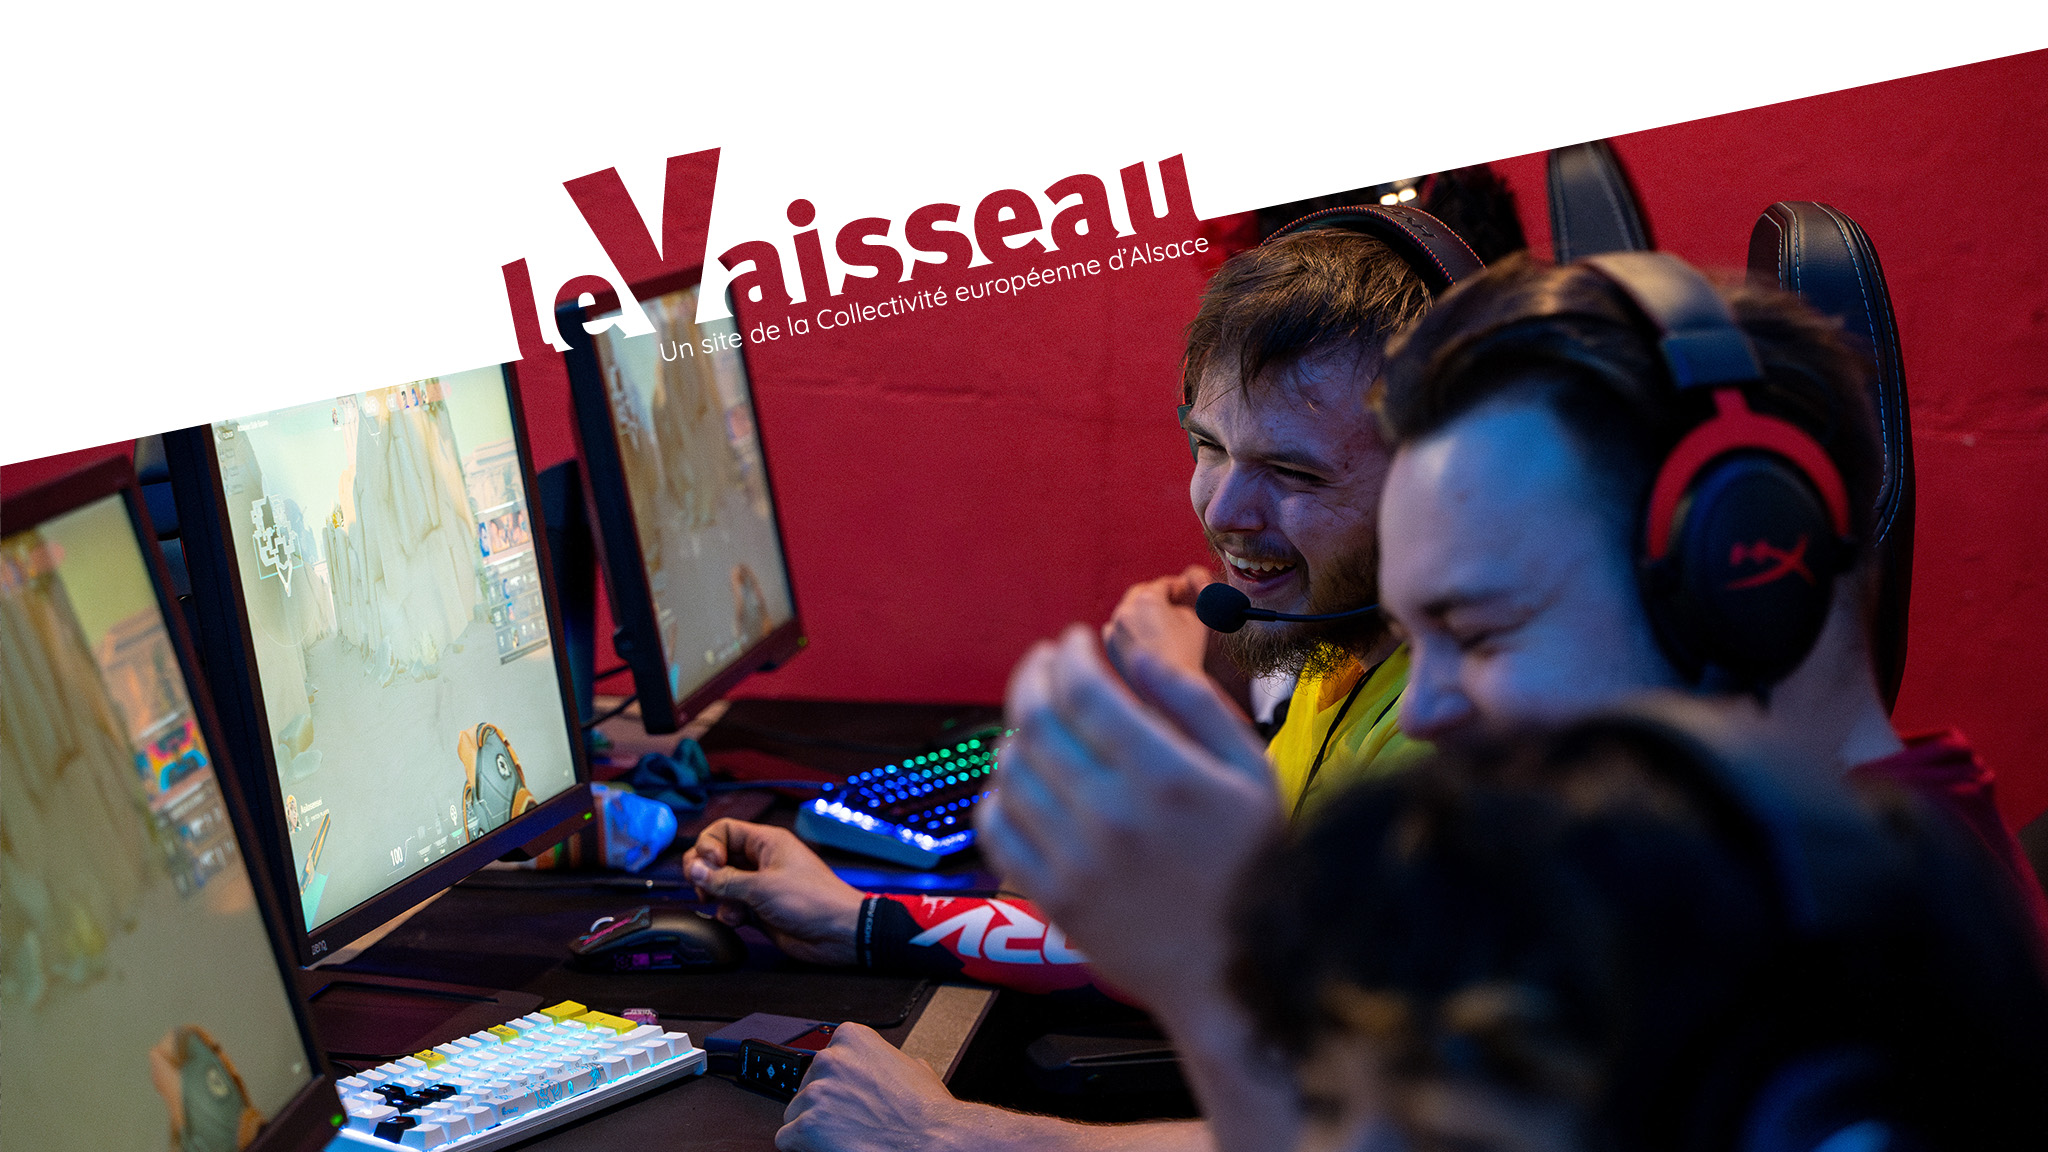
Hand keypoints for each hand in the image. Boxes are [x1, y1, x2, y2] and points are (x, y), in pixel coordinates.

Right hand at [682, 819, 862, 965]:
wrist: (838, 933)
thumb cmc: (812, 900)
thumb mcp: (762, 887)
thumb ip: (724, 879)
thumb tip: (693, 869)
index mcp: (766, 842)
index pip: (724, 830)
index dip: (708, 845)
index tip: (709, 864)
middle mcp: (761, 860)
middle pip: (718, 857)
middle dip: (705, 872)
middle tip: (701, 886)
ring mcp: (759, 885)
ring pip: (721, 884)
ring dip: (716, 895)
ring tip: (724, 906)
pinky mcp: (759, 909)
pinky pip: (731, 906)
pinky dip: (728, 913)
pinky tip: (737, 920)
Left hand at [775, 1024, 968, 1151]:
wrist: (931, 1140)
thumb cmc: (926, 1111)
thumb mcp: (914, 1067)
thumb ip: (889, 1061)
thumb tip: (894, 1067)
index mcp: (852, 1039)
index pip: (824, 1062)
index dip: (835, 1086)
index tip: (846, 1098)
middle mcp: (829, 1059)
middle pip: (806, 1087)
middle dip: (824, 1106)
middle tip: (849, 1121)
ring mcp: (816, 1092)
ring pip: (794, 1113)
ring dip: (814, 1127)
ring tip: (844, 1136)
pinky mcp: (806, 1125)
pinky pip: (786, 1138)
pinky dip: (803, 1146)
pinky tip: (829, 1147)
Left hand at [979, 625, 1281, 1014]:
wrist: (1233, 974)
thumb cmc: (1252, 863)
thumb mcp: (1252, 772)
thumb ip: (1195, 705)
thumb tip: (1134, 654)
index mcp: (1163, 775)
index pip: (1083, 690)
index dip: (1068, 653)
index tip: (1073, 639)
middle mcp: (1110, 813)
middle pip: (1036, 720)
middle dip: (1033, 675)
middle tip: (1045, 662)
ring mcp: (1074, 859)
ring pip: (1010, 769)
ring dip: (1016, 731)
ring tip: (1039, 720)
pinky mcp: (1052, 897)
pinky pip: (997, 828)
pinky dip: (997, 793)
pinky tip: (1018, 780)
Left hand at [1102, 565, 1213, 681]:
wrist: (1171, 688)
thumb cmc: (1188, 652)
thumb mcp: (1195, 620)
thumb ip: (1182, 604)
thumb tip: (1172, 604)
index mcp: (1148, 599)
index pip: (1161, 584)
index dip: (1174, 587)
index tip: (1181, 591)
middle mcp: (1126, 610)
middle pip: (1139, 593)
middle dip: (1153, 595)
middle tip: (1167, 602)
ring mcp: (1114, 629)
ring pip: (1125, 610)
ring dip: (1138, 611)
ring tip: (1153, 621)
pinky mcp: (1109, 647)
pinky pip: (1115, 630)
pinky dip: (1126, 629)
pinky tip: (1140, 637)